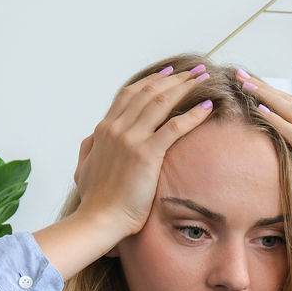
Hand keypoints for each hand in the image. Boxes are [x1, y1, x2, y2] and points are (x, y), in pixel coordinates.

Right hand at [72, 65, 214, 246]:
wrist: (98, 219)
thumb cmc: (95, 200)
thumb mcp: (84, 167)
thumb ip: (90, 148)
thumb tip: (93, 138)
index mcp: (104, 130)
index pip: (130, 94)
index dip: (152, 81)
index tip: (170, 73)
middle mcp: (117, 128)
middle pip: (149, 92)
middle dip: (174, 78)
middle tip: (194, 71)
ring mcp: (130, 139)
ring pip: (161, 102)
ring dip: (185, 88)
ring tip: (203, 80)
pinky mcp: (146, 154)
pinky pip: (174, 127)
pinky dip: (192, 114)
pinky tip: (207, 107)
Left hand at [240, 71, 291, 269]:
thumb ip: (283, 161)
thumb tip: (257, 154)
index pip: (291, 106)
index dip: (268, 91)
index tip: (243, 82)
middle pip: (291, 102)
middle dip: (263, 86)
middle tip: (238, 73)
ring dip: (267, 96)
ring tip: (244, 84)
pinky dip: (276, 121)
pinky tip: (258, 110)